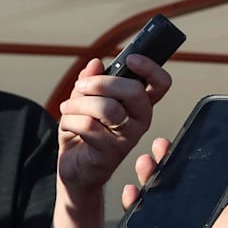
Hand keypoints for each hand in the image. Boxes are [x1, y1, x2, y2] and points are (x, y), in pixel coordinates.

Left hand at [57, 54, 171, 196]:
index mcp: (137, 104)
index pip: (160, 84)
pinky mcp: (111, 153)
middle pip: (134, 91)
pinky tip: (67, 124)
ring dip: (79, 103)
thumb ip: (90, 81)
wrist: (75, 169)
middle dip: (103, 83)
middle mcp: (139, 121)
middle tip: (82, 86)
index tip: (131, 59)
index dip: (150, 68)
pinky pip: (88, 126)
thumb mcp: (84, 100)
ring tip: (67, 108)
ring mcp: (127, 138)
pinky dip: (70, 120)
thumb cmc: (84, 133)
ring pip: (108, 108)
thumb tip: (95, 63)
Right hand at [122, 138, 227, 227]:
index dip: (206, 153)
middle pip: (187, 179)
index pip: (219, 171)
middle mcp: (212, 215)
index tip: (194, 136)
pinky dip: (136, 203)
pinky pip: (146, 219)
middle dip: (172, 158)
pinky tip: (134, 191)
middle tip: (164, 146)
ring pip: (164, 194)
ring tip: (147, 162)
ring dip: (152, 174)